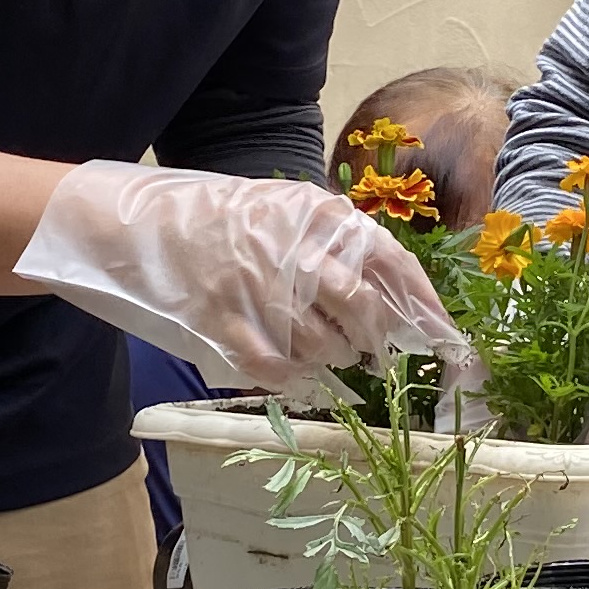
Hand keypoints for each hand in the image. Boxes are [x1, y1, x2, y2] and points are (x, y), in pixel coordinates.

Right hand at [19, 163, 465, 391]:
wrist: (138, 223)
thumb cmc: (223, 219)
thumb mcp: (286, 209)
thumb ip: (339, 244)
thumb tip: (399, 297)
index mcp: (318, 216)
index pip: (392, 264)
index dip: (425, 309)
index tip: (449, 342)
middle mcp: (295, 249)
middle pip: (363, 312)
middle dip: (374, 342)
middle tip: (370, 353)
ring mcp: (258, 288)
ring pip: (323, 346)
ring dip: (328, 359)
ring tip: (314, 349)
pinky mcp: (223, 322)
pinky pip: (276, 368)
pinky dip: (290, 378)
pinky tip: (288, 372)